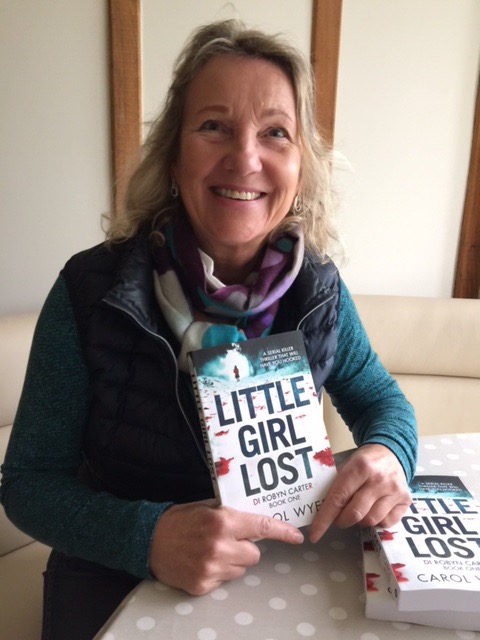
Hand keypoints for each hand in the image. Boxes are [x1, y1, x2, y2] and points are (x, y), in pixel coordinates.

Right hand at [149, 500, 303, 594]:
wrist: (149, 539)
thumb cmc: (181, 520)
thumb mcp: (208, 508)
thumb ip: (232, 515)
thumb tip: (258, 523)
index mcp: (223, 521)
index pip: (262, 527)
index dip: (283, 532)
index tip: (297, 536)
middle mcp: (220, 546)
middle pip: (254, 554)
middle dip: (246, 547)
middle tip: (228, 540)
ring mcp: (211, 567)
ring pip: (241, 569)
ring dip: (232, 561)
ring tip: (211, 551)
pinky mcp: (203, 584)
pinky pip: (225, 580)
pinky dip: (217, 572)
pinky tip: (201, 562)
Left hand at [309, 443, 411, 542]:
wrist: (392, 451)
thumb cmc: (364, 461)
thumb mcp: (347, 465)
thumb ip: (336, 485)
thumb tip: (320, 510)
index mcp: (361, 467)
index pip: (338, 497)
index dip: (325, 518)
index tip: (315, 533)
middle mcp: (380, 480)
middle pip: (355, 513)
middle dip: (341, 520)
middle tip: (338, 517)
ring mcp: (395, 491)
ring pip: (370, 520)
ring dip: (358, 521)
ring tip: (356, 510)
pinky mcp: (405, 501)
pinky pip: (386, 523)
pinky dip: (375, 522)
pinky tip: (372, 510)